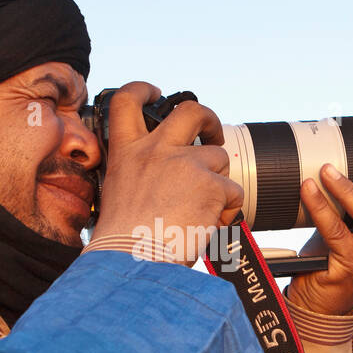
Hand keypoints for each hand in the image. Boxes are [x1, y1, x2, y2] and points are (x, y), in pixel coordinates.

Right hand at [88, 82, 242, 264]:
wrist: (132, 263)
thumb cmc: (123, 242)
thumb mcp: (118, 194)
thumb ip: (141, 176)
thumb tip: (167, 182)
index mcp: (127, 153)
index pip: (127, 100)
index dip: (142, 89)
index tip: (154, 92)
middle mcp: (155, 151)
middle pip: (190, 111)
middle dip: (208, 118)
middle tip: (212, 135)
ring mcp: (185, 164)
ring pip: (219, 158)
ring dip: (218, 181)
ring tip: (204, 209)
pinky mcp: (211, 185)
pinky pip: (233, 192)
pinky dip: (228, 209)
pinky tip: (211, 225)